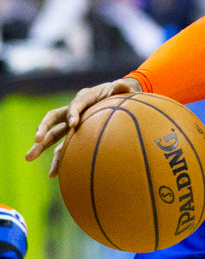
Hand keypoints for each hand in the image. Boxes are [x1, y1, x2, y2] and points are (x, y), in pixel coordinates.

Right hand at [25, 78, 141, 177]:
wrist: (114, 99)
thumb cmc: (117, 94)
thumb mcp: (121, 89)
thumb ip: (121, 87)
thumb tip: (122, 85)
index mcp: (84, 98)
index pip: (76, 104)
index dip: (74, 113)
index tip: (74, 124)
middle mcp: (72, 111)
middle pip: (53, 119)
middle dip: (43, 129)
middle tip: (36, 140)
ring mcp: (70, 125)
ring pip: (53, 136)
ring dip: (40, 147)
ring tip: (28, 158)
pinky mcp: (73, 137)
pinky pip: (62, 148)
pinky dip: (58, 160)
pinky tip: (53, 174)